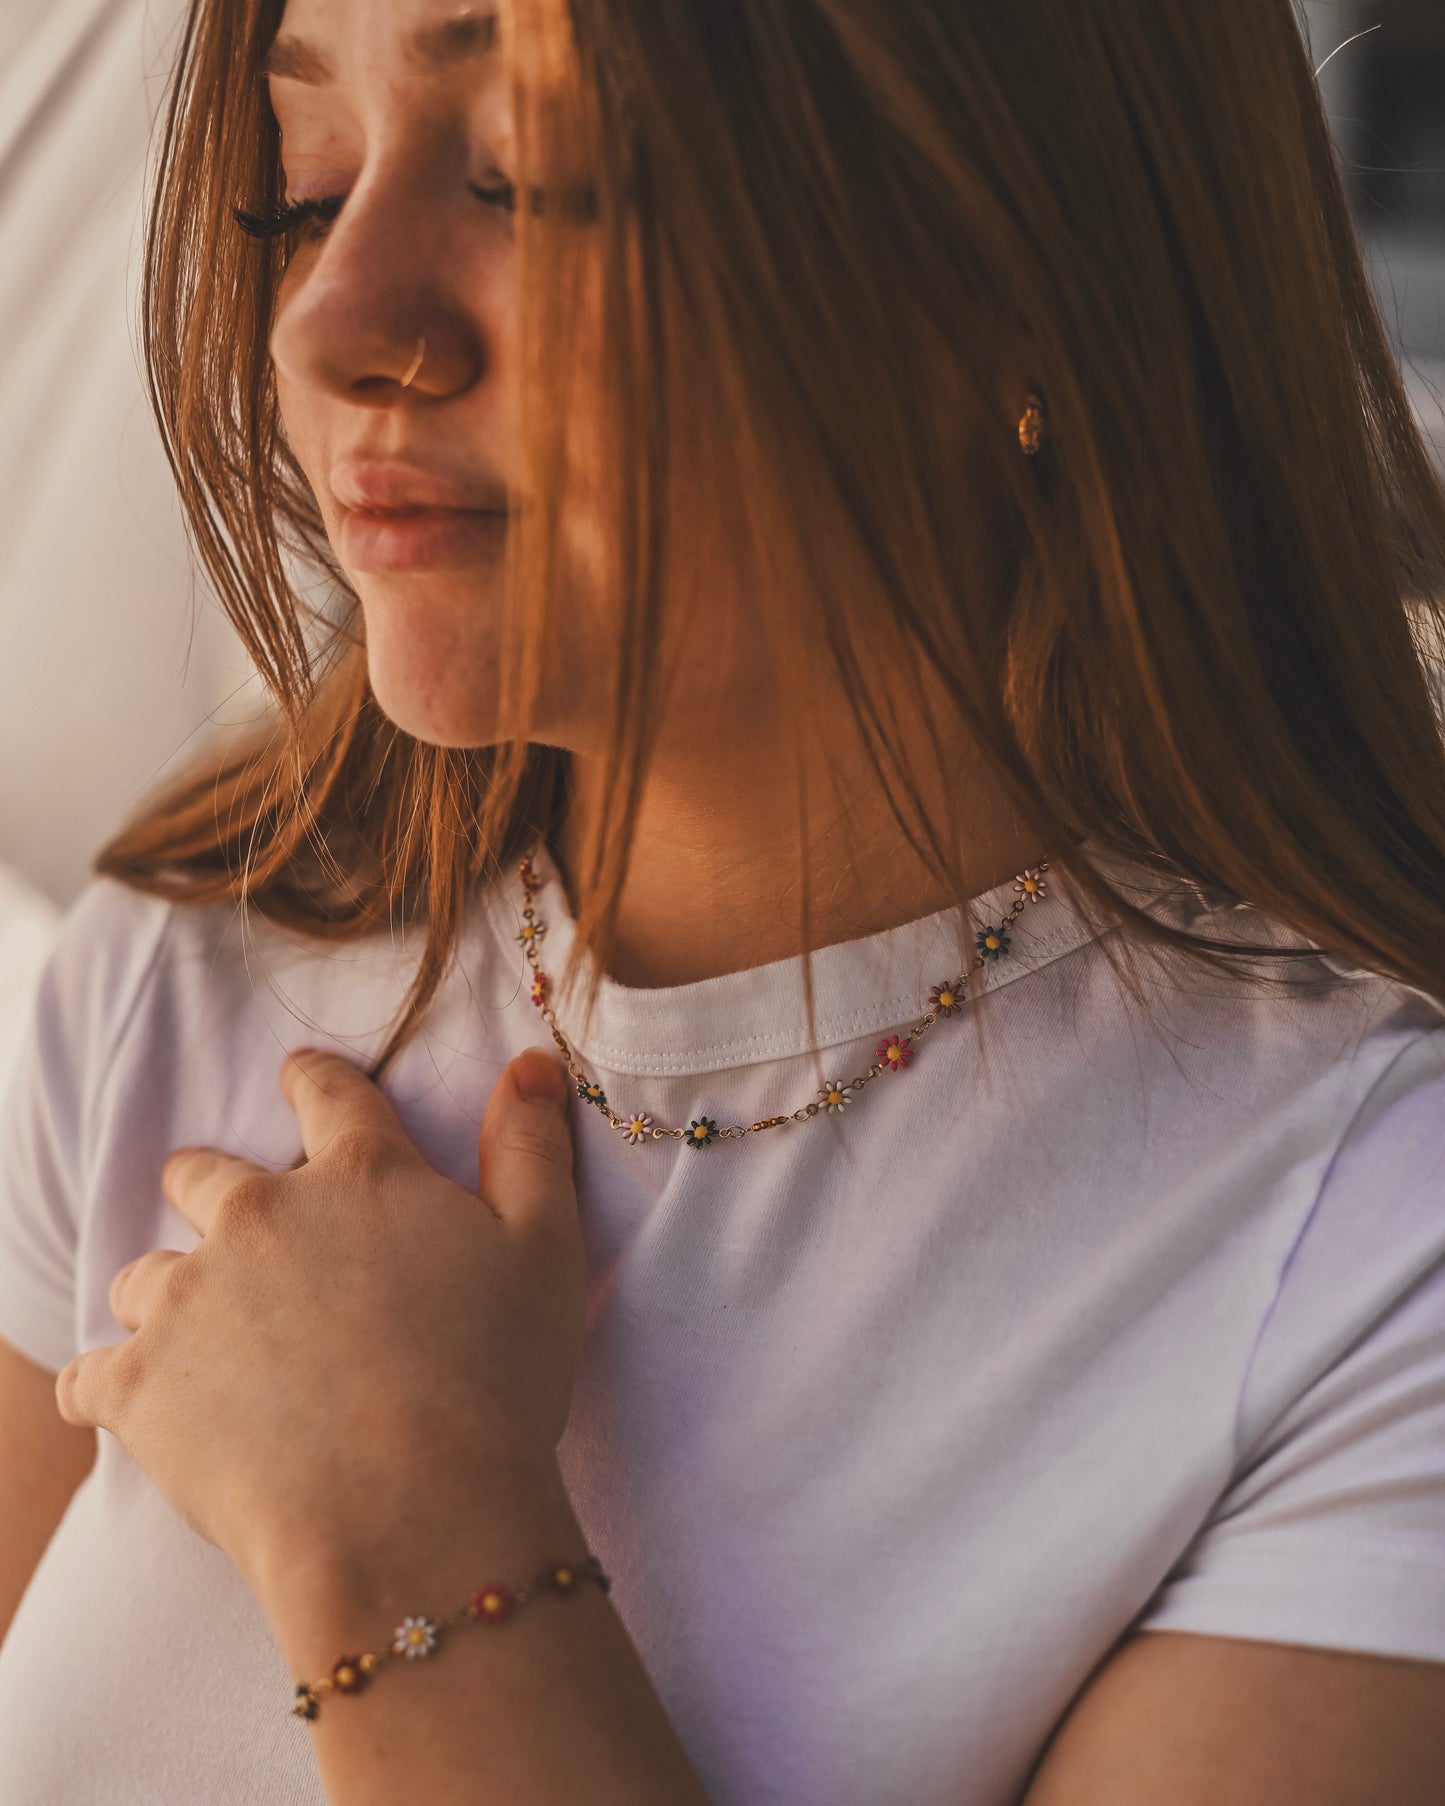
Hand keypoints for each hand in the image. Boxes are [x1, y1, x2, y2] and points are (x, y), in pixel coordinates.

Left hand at [54, 1045, 586, 1597]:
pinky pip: (90, 1375)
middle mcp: (261, 1215)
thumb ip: (530, 1148)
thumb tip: (533, 1062)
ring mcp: (189, 1298)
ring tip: (200, 1340)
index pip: (326, 1092)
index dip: (312, 1080)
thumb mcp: (546, 1250)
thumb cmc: (496, 1383)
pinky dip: (107, 1387)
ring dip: (168, 1297)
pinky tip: (133, 1407)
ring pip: (146, 1275)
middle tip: (235, 1227)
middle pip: (203, 1174)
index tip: (299, 1076)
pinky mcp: (137, 1385)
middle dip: (210, 1186)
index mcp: (360, 1176)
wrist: (412, 1513)